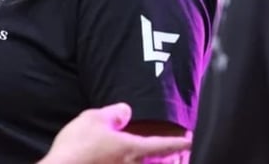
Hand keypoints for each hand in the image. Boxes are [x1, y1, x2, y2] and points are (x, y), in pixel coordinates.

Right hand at [40, 104, 191, 163]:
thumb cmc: (77, 146)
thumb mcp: (93, 119)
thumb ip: (113, 114)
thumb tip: (126, 110)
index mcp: (132, 149)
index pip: (162, 144)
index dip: (178, 142)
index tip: (190, 140)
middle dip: (167, 159)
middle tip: (175, 154)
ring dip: (148, 162)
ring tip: (146, 157)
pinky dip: (126, 163)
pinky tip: (117, 159)